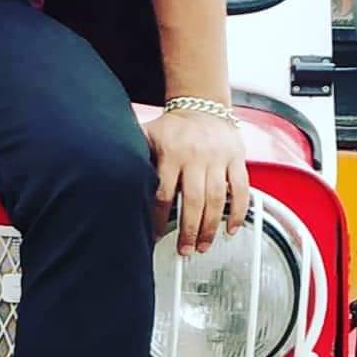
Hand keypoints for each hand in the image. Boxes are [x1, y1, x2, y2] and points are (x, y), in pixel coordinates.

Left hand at [144, 108, 249, 254]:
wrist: (202, 106)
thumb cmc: (173, 127)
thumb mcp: (149, 135)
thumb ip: (136, 155)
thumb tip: (115, 174)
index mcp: (171, 152)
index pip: (164, 192)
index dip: (159, 217)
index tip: (155, 234)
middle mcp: (196, 156)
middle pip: (193, 201)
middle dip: (188, 230)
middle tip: (184, 250)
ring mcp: (218, 158)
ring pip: (216, 199)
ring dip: (211, 227)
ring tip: (203, 245)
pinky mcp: (236, 159)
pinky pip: (241, 189)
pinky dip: (237, 211)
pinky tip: (231, 229)